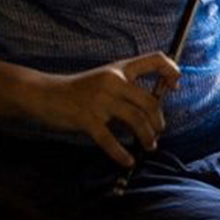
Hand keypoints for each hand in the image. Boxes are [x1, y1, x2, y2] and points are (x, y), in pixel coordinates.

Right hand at [24, 52, 180, 166]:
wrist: (45, 93)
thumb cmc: (80, 89)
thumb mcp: (107, 78)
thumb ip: (128, 86)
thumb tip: (154, 105)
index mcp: (121, 68)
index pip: (155, 59)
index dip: (170, 70)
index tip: (174, 87)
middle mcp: (114, 80)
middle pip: (149, 101)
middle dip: (158, 121)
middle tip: (158, 132)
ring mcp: (100, 100)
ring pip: (136, 120)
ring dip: (146, 136)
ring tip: (149, 146)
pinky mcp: (87, 118)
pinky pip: (110, 140)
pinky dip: (121, 153)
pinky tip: (128, 160)